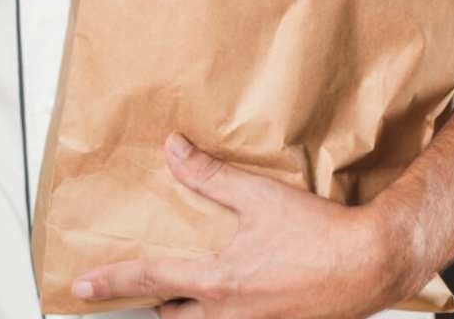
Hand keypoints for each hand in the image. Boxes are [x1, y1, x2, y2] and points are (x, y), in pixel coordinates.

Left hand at [71, 134, 420, 318]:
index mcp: (218, 281)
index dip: (111, 282)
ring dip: (191, 315)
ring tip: (191, 298)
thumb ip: (210, 176)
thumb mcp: (259, 197)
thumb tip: (174, 150)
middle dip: (156, 307)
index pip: (149, 281)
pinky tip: (245, 300)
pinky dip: (226, 316)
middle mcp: (230, 314)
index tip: (82, 286)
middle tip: (146, 294)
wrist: (371, 264)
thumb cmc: (320, 234)